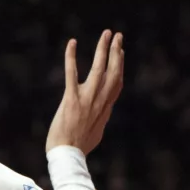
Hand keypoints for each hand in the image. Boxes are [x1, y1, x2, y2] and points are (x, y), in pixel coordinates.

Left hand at [45, 30, 124, 154]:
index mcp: (105, 109)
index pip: (117, 83)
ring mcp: (86, 99)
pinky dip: (71, 57)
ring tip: (106, 34)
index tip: (120, 52)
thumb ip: (100, 119)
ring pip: (99, 69)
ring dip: (103, 49)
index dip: (120, 66)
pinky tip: (72, 43)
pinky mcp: (71, 99)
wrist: (68, 156)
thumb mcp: (96, 133)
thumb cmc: (79, 147)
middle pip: (113, 72)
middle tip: (118, 35)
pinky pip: (72, 73)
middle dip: (116, 52)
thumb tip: (103, 115)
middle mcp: (99, 102)